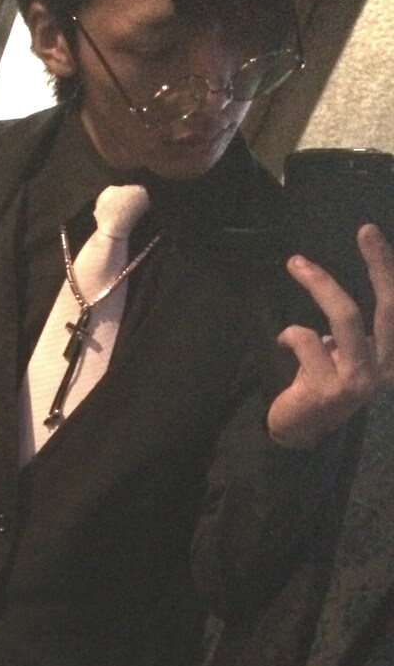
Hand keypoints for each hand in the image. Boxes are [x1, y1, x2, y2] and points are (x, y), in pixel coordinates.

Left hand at [269, 223, 392, 448]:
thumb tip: (335, 296)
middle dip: (376, 264)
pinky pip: (307, 340)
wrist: (298, 434)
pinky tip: (282, 340)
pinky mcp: (327, 388)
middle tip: (365, 231)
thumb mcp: (343, 356)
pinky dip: (290, 333)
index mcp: (390, 360)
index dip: (387, 270)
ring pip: (345, 317)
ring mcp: (356, 380)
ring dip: (320, 284)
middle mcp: (382, 370)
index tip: (373, 235)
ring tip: (298, 264)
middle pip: (385, 307)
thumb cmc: (320, 387)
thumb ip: (348, 332)